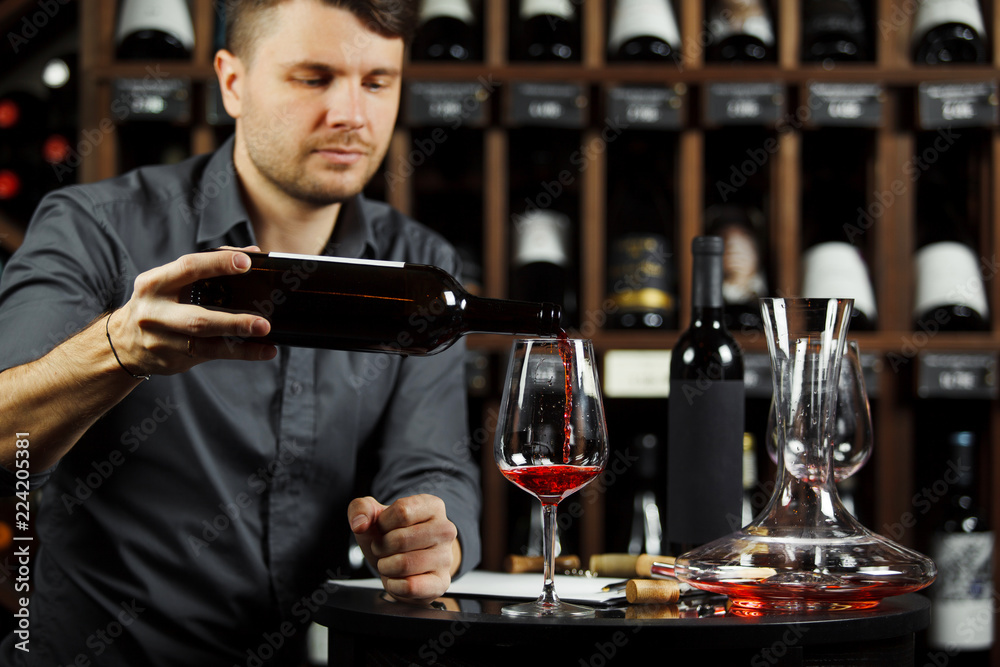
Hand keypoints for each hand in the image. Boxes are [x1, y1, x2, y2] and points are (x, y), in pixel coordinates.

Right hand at [107, 246, 276, 376]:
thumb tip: (252, 254)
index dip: (218, 263)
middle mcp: (155, 314)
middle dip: (233, 322)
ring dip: (242, 345)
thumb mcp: (171, 280)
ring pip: (207, 345)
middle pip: (198, 319)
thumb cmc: (158, 302)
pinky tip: (261, 351)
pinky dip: (239, 353)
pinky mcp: (172, 360)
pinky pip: (211, 356)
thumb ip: (208, 266)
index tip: (247, 262)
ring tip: (268, 342)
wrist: (123, 342)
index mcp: (154, 283)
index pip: (189, 267)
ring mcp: (162, 341)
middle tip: (263, 323)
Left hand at [348, 495, 460, 604]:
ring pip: (403, 564)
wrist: (404, 563)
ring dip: (385, 566)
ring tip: (390, 563)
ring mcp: (446, 557)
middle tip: (384, 549)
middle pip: (401, 539)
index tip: (383, 528)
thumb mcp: (374, 516)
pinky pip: (410, 587)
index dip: (383, 523)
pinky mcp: (442, 582)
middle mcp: (445, 530)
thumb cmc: (392, 536)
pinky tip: (397, 579)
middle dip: (381, 547)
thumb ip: (361, 508)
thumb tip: (360, 524)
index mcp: (433, 506)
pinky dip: (393, 585)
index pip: (402, 511)